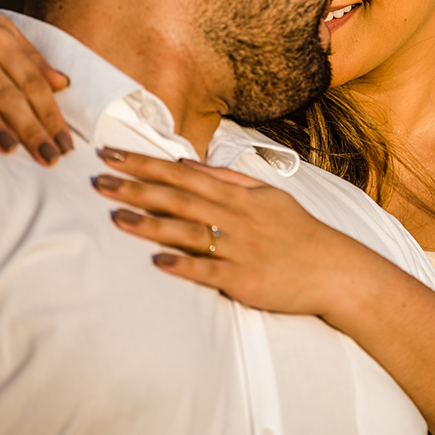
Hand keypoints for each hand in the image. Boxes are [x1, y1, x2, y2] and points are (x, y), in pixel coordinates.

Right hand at [0, 7, 71, 163]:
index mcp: (3, 39)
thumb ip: (32, 59)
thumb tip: (63, 83)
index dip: (52, 115)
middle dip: (32, 128)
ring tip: (11, 148)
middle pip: (10, 93)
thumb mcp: (1, 35)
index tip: (65, 145)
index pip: (34, 83)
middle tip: (49, 157)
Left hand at [94, 148, 365, 317]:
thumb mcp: (268, 195)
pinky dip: (183, 265)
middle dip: (136, 188)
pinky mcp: (245, 280)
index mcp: (239, 196)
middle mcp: (236, 218)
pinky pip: (208, 271)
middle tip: (100, 180)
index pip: (183, 174)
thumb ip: (228, 178)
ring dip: (151, 224)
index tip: (113, 154)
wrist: (335, 270)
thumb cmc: (298, 232)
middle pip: (178, 199)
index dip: (146, 163)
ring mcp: (240, 249)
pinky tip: (157, 261)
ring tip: (117, 217)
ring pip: (189, 232)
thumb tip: (187, 163)